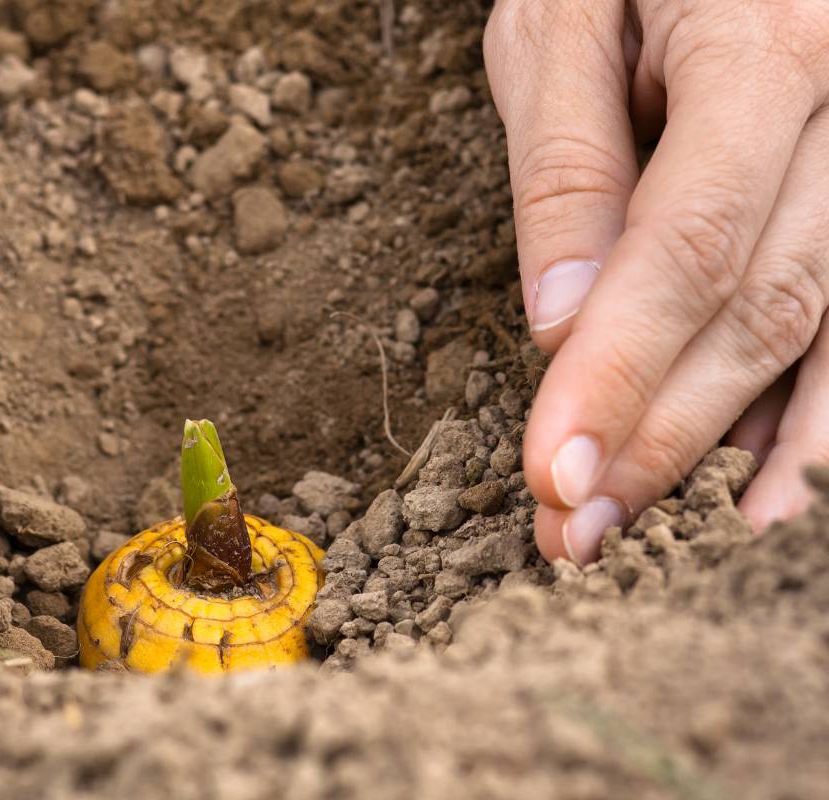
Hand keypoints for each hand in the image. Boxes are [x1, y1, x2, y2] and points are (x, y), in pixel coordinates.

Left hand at [484, 1, 828, 561]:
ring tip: (673, 538)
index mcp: (766, 46)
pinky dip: (813, 405)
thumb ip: (567, 169)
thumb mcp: (557, 26)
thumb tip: (560, 323)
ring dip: (742, 447)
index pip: (688, 248)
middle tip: (577, 527)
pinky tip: (766, 481)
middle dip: (663, 432)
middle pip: (763, 304)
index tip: (554, 473)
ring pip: (826, 324)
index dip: (620, 373)